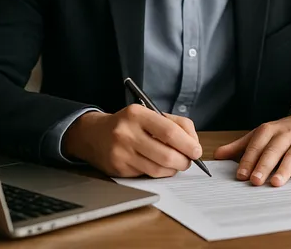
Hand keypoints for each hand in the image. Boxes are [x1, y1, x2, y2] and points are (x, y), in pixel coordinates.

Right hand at [61, 104, 201, 177]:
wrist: (93, 135)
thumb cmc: (128, 124)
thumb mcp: (149, 114)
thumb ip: (175, 124)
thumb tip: (194, 143)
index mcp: (137, 114)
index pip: (170, 131)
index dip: (188, 144)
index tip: (197, 150)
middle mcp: (127, 133)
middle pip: (166, 154)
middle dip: (184, 161)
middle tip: (189, 160)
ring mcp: (121, 153)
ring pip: (158, 169)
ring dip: (173, 169)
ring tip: (176, 163)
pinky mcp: (119, 169)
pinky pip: (148, 175)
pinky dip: (160, 173)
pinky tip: (160, 166)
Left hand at [213, 109, 290, 186]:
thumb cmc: (284, 133)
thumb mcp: (262, 135)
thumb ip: (241, 147)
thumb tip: (217, 156)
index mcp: (270, 130)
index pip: (257, 145)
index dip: (248, 160)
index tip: (241, 175)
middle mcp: (287, 134)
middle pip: (274, 150)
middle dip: (264, 165)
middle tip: (255, 181)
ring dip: (285, 168)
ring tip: (276, 182)